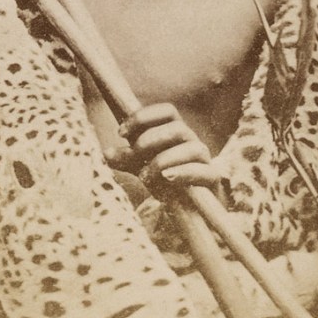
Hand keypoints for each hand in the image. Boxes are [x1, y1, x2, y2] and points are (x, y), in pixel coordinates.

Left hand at [104, 102, 221, 193]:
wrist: (190, 206)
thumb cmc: (165, 179)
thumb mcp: (143, 166)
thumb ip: (127, 159)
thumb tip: (106, 153)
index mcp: (175, 131)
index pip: (166, 111)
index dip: (143, 117)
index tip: (121, 132)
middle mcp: (191, 141)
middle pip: (177, 128)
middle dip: (150, 140)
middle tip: (134, 155)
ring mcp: (204, 159)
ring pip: (191, 148)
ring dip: (164, 160)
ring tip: (145, 177)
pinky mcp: (211, 179)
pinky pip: (202, 171)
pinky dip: (183, 173)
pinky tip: (167, 178)